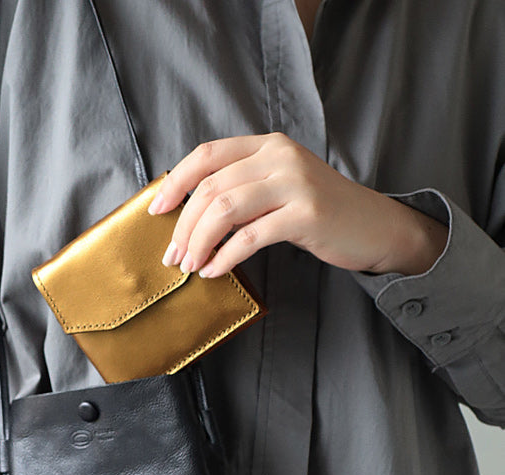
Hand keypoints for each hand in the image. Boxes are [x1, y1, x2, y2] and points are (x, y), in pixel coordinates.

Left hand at [150, 132, 447, 277]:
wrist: (375, 227)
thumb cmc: (318, 212)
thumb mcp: (279, 187)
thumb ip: (242, 187)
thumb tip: (188, 214)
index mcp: (268, 146)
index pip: (207, 155)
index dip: (175, 182)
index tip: (156, 211)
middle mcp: (280, 157)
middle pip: (211, 188)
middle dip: (183, 226)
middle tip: (172, 256)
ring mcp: (295, 183)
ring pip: (225, 209)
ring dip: (199, 242)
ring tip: (190, 265)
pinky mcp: (306, 214)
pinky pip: (250, 237)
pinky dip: (225, 257)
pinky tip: (214, 271)